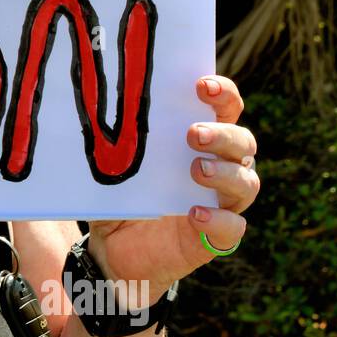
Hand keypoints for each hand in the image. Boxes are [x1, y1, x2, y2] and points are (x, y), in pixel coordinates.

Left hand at [87, 75, 258, 308]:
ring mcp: (221, 204)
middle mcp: (220, 169)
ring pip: (247, 182)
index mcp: (201, 143)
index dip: (224, 94)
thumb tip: (90, 109)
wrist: (114, 251)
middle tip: (193, 134)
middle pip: (243, 143)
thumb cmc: (121, 197)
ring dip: (224, 172)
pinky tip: (195, 213)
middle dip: (223, 134)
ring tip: (195, 169)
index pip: (225, 110)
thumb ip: (116, 143)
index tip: (203, 85)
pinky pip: (233, 228)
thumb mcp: (117, 167)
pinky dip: (219, 219)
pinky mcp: (215, 238)